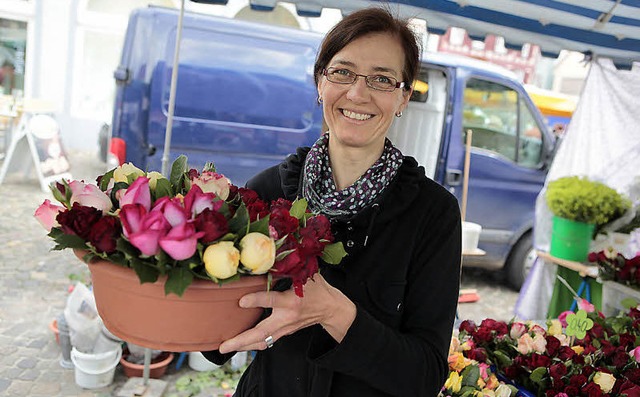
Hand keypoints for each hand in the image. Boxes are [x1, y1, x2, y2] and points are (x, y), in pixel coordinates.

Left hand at [218, 274, 355, 353]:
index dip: (256, 300)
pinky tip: (241, 344)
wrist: (332, 309)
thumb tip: (273, 252)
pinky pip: (267, 340)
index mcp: (292, 301)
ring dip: (244, 346)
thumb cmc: (319, 289)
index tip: (241, 301)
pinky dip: (253, 343)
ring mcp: (286, 328)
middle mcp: (287, 317)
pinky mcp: (285, 332)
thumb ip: (289, 266)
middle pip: (262, 332)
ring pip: (263, 341)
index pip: (271, 300)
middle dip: (241, 341)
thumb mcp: (307, 274)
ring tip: (226, 347)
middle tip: (224, 346)